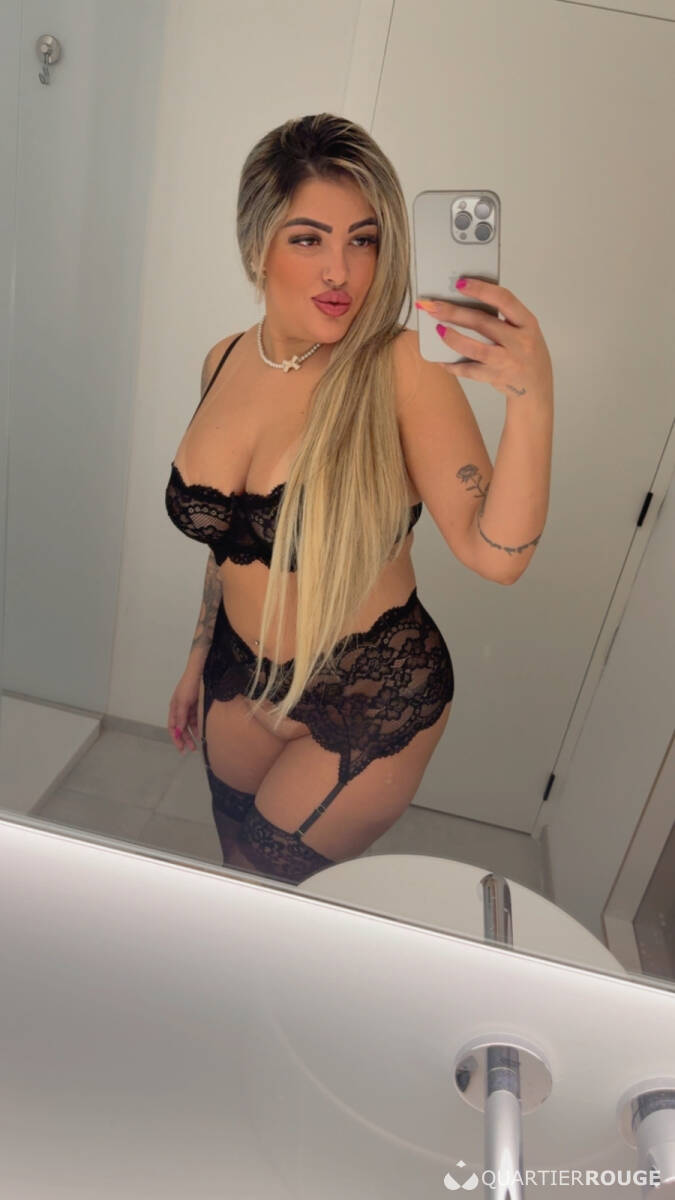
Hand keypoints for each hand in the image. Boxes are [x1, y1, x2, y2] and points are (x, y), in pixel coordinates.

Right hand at [168, 669, 200, 753]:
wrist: (200, 672)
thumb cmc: (189, 685)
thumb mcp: (183, 702)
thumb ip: (181, 717)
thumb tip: (178, 731)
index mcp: (173, 709)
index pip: (172, 727)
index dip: (175, 738)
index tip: (181, 748)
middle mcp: (180, 710)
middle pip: (181, 728)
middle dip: (185, 739)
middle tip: (191, 749)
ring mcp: (189, 708)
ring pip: (189, 725)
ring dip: (192, 734)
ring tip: (197, 743)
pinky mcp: (197, 706)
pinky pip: (196, 720)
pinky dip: (198, 727)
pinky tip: (202, 733)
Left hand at [416, 279, 552, 399]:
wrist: (536, 386)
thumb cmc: (525, 351)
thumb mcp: (523, 329)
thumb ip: (502, 317)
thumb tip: (463, 302)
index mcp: (527, 323)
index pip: (504, 299)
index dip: (481, 290)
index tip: (460, 283)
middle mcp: (520, 342)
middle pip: (483, 323)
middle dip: (455, 312)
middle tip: (434, 306)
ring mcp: (508, 362)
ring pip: (475, 349)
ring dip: (453, 338)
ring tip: (438, 329)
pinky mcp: (495, 378)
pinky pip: (469, 370)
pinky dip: (452, 365)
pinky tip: (440, 359)